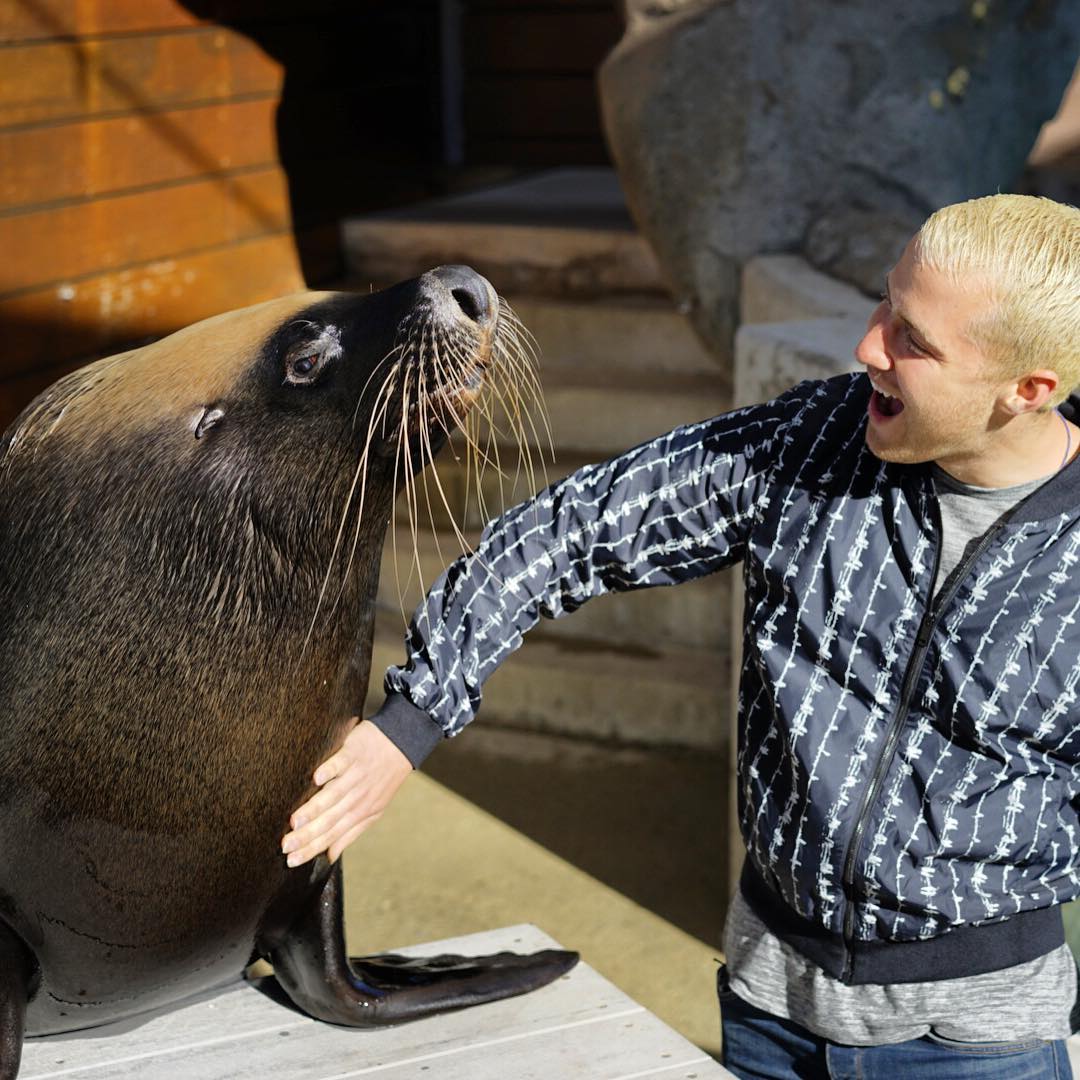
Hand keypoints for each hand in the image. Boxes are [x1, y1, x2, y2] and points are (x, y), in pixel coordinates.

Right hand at [281, 719, 412, 866]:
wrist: (402, 742)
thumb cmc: (384, 778)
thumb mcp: (374, 810)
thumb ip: (350, 832)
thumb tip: (330, 857)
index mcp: (360, 812)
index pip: (332, 836)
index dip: (311, 849)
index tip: (291, 861)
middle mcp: (357, 797)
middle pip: (329, 820)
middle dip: (306, 835)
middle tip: (284, 846)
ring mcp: (355, 775)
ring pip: (332, 796)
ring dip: (314, 809)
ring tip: (294, 822)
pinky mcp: (353, 753)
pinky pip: (341, 763)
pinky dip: (330, 770)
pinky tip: (316, 779)